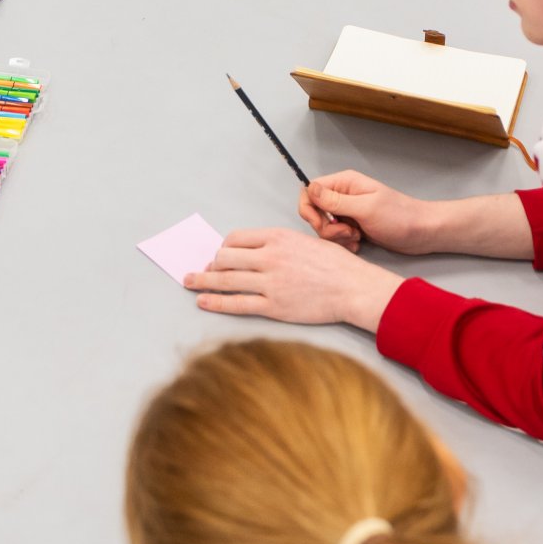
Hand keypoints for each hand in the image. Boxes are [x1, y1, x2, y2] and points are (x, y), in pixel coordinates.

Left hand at [185, 227, 405, 331]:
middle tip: (202, 270)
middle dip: (211, 264)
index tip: (220, 255)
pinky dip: (216, 302)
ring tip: (189, 282)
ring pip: (226, 280)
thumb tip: (257, 252)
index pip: (236, 238)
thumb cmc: (336, 265)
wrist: (353, 287)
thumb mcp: (306, 241)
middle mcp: (270, 257)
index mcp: (278, 237)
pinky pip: (237, 304)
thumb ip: (279, 245)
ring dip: (202, 281)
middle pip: (225, 257)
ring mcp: (270, 283)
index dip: (224, 247)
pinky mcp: (274, 306)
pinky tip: (203, 301)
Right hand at [300, 171, 434, 254]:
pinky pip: (336, 236)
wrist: (422, 233)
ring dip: (337, 237)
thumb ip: (336, 201)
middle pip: (315, 212)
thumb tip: (309, 188)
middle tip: (348, 233)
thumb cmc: (399, 217)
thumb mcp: (365, 208)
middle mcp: (343, 195)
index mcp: (344, 183)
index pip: (310, 191)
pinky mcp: (354, 227)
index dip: (310, 209)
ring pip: (325, 227)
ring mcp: (348, 212)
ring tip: (357, 238)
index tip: (322, 224)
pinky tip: (358, 245)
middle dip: (327, 228)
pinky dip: (343, 243)